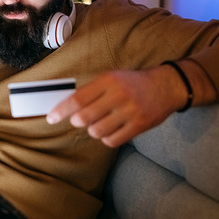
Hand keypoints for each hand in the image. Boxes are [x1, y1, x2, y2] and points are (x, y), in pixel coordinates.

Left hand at [47, 67, 186, 147]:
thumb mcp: (112, 78)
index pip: (77, 99)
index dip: (61, 110)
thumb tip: (68, 107)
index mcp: (108, 80)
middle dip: (78, 122)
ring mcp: (129, 112)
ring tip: (101, 123)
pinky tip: (111, 130)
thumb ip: (92, 91)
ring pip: (97, 131)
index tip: (51, 118)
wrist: (166, 86)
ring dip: (94, 130)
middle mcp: (118, 95)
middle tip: (82, 119)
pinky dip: (107, 138)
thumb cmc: (133, 83)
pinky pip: (112, 140)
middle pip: (84, 118)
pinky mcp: (139, 125)